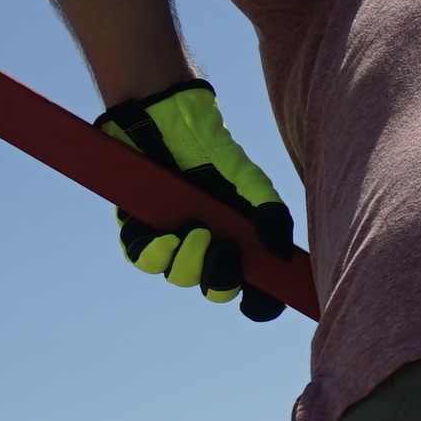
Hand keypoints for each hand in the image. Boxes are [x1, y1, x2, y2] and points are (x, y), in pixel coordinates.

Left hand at [99, 80, 291, 316]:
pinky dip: (154, 252)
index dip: (258, 302)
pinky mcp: (139, 228)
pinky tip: (165, 234)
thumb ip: (269, 211)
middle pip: (214, 288)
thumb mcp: (248, 178)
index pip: (252, 287)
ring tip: (193, 228)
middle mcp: (205, 246)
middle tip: (221, 245)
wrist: (163, 117)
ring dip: (188, 260)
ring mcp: (172, 239)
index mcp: (237, 240)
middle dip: (218, 276)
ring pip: (178, 276)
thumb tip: (280, 252)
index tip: (259, 299)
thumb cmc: (209, 147)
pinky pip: (142, 258)